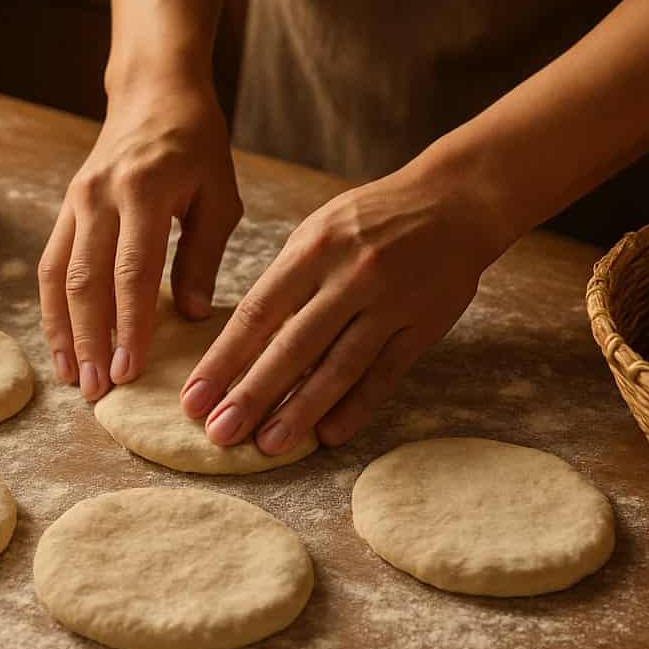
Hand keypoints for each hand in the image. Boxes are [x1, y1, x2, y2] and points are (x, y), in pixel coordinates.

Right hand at [39, 80, 242, 399]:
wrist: (154, 91)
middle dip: (89, 341)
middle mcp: (100, 197)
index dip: (128, 327)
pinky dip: (52, 306)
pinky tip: (61, 342)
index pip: (131, 273)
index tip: (130, 372)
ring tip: (71, 377)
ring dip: (62, 331)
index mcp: (143, 192)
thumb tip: (189, 315)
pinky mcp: (66, 206)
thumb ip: (202, 255)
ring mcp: (75, 201)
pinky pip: (50, 262)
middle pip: (85, 281)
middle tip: (97, 391)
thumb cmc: (197, 144)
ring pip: (58, 276)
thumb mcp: (219, 195)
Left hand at [179, 164, 514, 448]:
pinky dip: (355, 407)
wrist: (455, 202)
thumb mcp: (319, 230)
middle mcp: (349, 277)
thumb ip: (285, 280)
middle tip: (219, 433)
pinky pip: (384, 375)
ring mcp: (390, 304)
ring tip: (268, 445)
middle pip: (293, 346)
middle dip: (252, 395)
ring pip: (338, 367)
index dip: (223, 360)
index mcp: (313, 249)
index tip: (193, 398)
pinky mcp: (423, 326)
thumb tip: (244, 340)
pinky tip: (329, 435)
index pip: (257, 313)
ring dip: (301, 411)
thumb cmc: (371, 219)